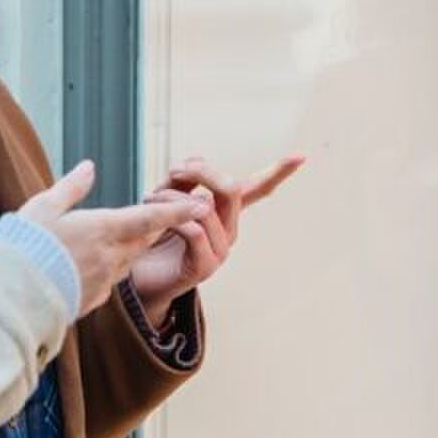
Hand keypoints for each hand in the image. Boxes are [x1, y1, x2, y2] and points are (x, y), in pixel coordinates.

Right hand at [18, 160, 211, 316]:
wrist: (11, 298)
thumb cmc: (24, 247)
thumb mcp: (42, 207)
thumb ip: (71, 188)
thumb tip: (89, 168)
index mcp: (102, 229)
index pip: (151, 217)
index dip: (179, 210)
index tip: (203, 204)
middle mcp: (111, 256)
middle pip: (145, 238)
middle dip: (156, 226)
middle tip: (165, 214)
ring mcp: (104, 281)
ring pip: (129, 259)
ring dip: (130, 247)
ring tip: (115, 238)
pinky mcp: (93, 300)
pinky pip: (109, 280)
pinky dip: (107, 269)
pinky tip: (85, 267)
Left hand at [127, 154, 304, 322]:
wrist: (135, 282)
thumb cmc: (150, 239)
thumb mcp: (165, 200)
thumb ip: (180, 181)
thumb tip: (195, 159)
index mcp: (223, 213)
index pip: (256, 189)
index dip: (278, 172)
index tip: (301, 156)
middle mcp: (228, 231)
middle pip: (232, 188)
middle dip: (202, 171)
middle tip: (174, 170)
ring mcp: (220, 250)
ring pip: (207, 208)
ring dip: (174, 197)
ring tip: (149, 197)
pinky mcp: (205, 267)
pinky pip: (195, 231)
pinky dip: (174, 218)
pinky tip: (156, 219)